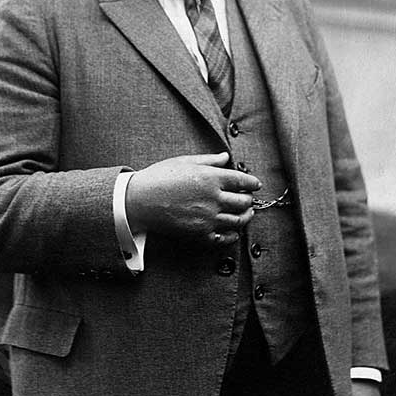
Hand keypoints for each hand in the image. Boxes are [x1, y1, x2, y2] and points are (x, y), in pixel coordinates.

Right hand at [126, 152, 260, 244]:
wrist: (139, 200)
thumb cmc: (159, 178)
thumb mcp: (184, 162)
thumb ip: (208, 160)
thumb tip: (225, 157)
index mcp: (211, 177)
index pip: (242, 181)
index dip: (252, 183)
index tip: (256, 184)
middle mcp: (213, 198)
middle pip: (244, 201)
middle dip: (249, 200)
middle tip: (249, 199)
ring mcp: (208, 217)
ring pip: (238, 221)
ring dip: (246, 217)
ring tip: (246, 215)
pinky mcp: (200, 233)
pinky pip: (223, 238)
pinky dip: (232, 235)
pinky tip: (232, 231)